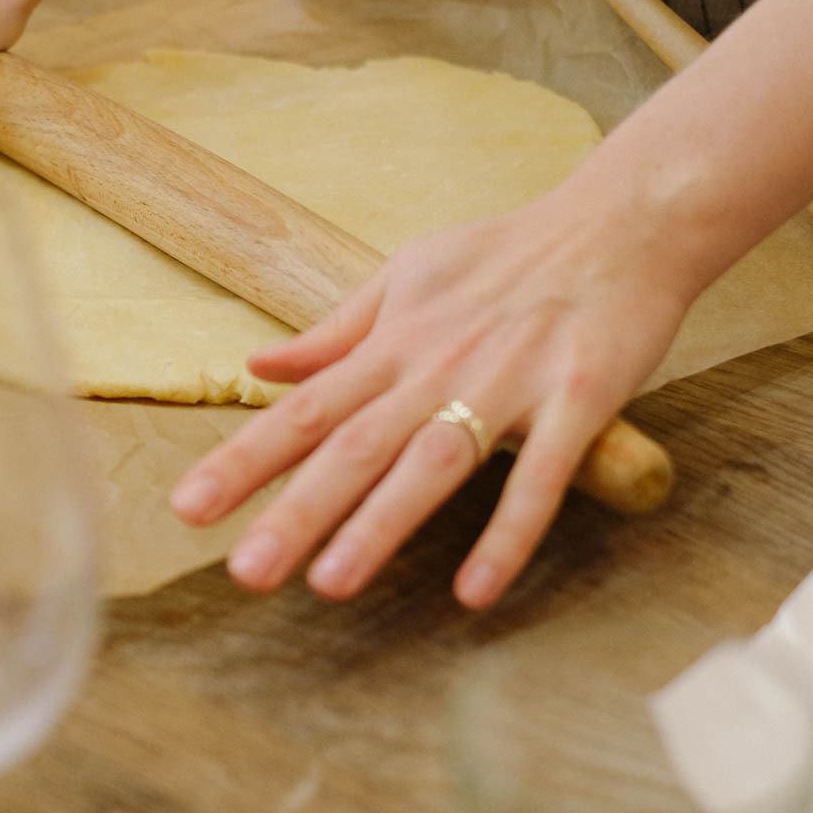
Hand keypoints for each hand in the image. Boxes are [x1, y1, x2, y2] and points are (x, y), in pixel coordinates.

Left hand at [170, 176, 694, 607]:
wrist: (623, 222)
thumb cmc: (511, 253)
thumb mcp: (409, 274)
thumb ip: (337, 330)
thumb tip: (259, 364)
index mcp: (396, 341)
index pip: (305, 409)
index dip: (245, 459)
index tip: (189, 509)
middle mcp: (440, 364)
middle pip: (355, 445)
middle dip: (296, 510)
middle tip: (243, 573)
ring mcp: (509, 382)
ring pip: (433, 463)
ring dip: (380, 523)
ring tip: (330, 583)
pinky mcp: (579, 398)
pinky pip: (540, 475)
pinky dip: (507, 532)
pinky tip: (476, 590)